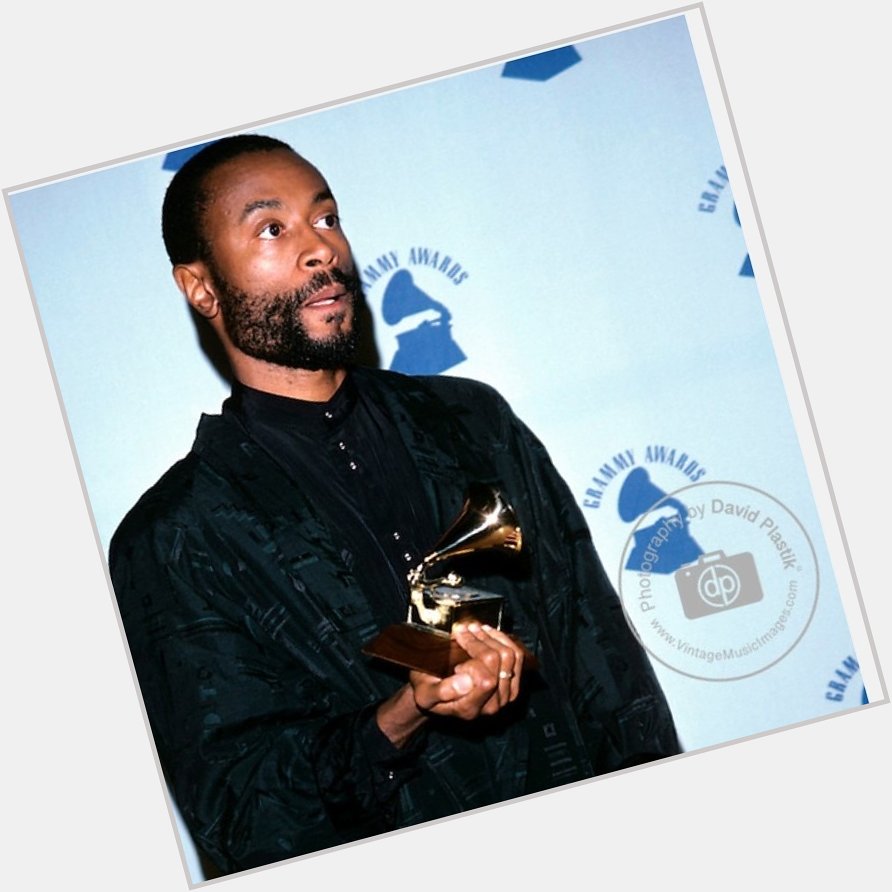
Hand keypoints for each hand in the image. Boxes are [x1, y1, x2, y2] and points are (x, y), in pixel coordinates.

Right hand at [410, 622, 524, 719]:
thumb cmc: (428, 690)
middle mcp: (491, 706)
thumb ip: (442, 690)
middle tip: (463, 629)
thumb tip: (466, 681)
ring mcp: (505, 696)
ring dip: (491, 637)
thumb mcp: (424, 692)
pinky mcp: (512, 685)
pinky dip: (503, 640)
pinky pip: (517, 656)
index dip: (474, 654)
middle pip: (499, 663)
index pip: (487, 680)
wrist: (435, 694)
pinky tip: (488, 633)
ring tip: (474, 628)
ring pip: (510, 656)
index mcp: (470, 709)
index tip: (457, 638)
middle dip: (479, 640)